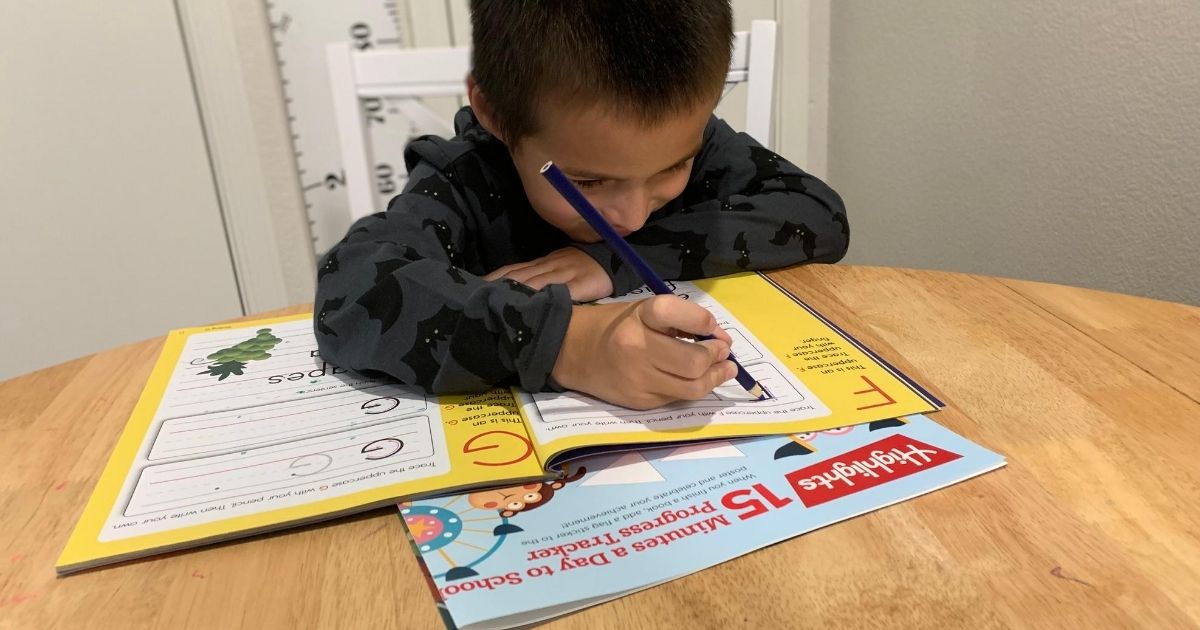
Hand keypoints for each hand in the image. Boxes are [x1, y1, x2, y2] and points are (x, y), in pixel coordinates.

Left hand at [483, 247, 612, 301]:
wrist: (615, 259)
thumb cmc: (583, 268)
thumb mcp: (557, 269)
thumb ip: (538, 278)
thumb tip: (512, 292)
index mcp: (542, 264)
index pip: (511, 270)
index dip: (492, 280)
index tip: (472, 290)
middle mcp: (549, 266)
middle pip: (518, 277)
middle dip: (496, 289)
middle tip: (477, 303)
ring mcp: (566, 274)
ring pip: (534, 283)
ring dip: (514, 294)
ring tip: (495, 307)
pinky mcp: (582, 283)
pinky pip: (562, 292)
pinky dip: (546, 298)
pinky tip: (533, 308)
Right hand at [551, 295, 736, 409]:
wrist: (572, 351)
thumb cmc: (616, 325)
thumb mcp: (644, 309)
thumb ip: (681, 320)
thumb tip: (721, 340)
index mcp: (639, 316)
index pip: (677, 314)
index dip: (704, 322)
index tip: (713, 328)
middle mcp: (637, 348)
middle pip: (694, 361)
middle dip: (716, 356)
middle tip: (722, 351)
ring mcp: (638, 379)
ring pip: (693, 388)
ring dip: (714, 378)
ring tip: (722, 369)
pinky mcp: (639, 401)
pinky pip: (677, 398)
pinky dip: (693, 388)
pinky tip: (695, 379)